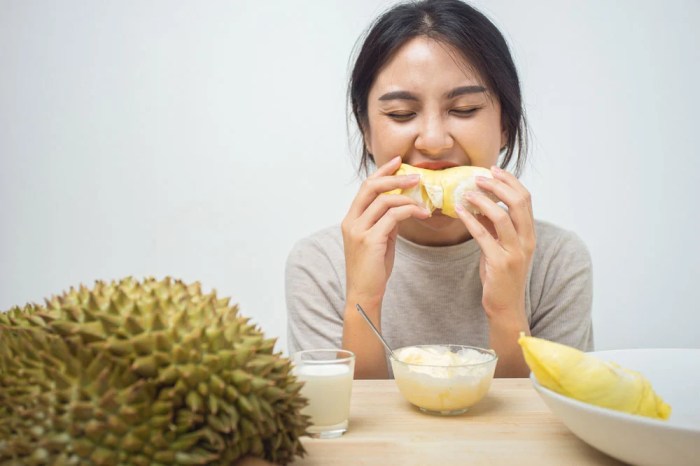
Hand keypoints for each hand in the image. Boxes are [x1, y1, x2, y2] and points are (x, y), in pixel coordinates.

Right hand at [341, 156, 429, 308]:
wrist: (364, 294)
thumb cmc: (372, 270)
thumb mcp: (378, 240)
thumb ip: (385, 222)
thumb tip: (400, 207)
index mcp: (351, 219)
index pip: (365, 187)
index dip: (382, 172)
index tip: (397, 162)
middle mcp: (351, 222)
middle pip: (370, 187)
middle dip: (394, 178)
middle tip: (416, 176)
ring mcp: (359, 231)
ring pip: (384, 201)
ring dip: (407, 196)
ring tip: (424, 199)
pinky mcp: (370, 240)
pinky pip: (393, 217)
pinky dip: (409, 211)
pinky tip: (421, 214)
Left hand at [455, 166, 535, 322]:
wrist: (505, 307)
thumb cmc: (501, 276)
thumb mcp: (500, 246)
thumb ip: (494, 227)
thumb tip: (480, 203)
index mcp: (530, 234)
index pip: (526, 199)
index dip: (510, 181)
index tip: (494, 170)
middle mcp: (527, 241)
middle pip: (518, 202)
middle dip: (498, 185)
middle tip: (479, 177)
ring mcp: (515, 252)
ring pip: (502, 217)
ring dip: (483, 200)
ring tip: (467, 191)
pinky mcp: (500, 263)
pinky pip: (483, 235)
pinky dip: (470, 219)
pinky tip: (459, 210)